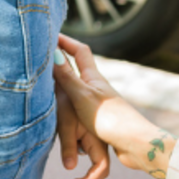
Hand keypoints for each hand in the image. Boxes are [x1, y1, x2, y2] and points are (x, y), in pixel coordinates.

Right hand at [53, 35, 176, 178]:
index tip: (51, 34)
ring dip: (62, 84)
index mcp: (93, 78)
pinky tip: (60, 111)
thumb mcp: (83, 96)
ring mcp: (97, 103)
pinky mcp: (97, 119)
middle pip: (77, 68)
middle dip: (62, 60)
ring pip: (75, 89)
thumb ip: (67, 76)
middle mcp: (95, 87)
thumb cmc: (109, 119)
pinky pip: (76, 106)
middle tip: (45, 56)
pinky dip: (65, 105)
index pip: (80, 51)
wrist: (134, 144)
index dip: (66, 41)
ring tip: (47, 83)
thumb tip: (53, 52)